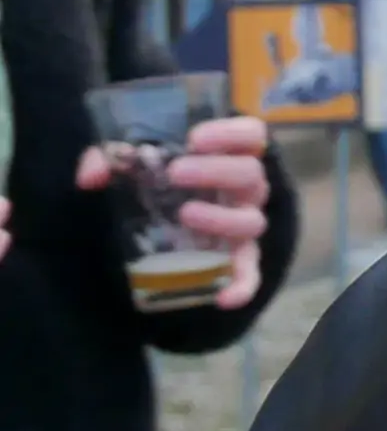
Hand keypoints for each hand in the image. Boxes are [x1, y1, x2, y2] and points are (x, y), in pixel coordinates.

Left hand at [75, 114, 276, 310]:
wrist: (169, 219)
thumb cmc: (159, 180)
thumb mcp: (132, 162)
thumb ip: (109, 160)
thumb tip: (90, 178)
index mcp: (229, 155)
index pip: (251, 134)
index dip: (231, 133)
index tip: (195, 138)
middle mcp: (244, 189)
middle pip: (250, 175)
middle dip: (216, 171)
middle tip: (177, 173)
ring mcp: (243, 224)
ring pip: (252, 221)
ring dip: (222, 218)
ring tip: (185, 215)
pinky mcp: (238, 259)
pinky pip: (249, 274)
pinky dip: (242, 286)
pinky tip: (222, 298)